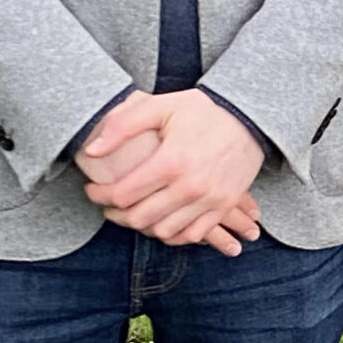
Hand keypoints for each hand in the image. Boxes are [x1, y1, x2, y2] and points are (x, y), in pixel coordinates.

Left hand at [78, 90, 264, 252]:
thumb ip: (122, 125)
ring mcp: (209, 199)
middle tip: (108, 204)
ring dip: (141, 226)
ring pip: (163, 231)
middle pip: (139, 217)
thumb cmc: (202, 112)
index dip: (99, 195)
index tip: (93, 189)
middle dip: (115, 214)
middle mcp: (190, 186)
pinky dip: (172, 234)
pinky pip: (192, 235)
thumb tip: (92, 151)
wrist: (250, 120)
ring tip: (132, 212)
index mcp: (171, 161)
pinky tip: (160, 221)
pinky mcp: (223, 206)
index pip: (122, 194)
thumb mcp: (161, 107)